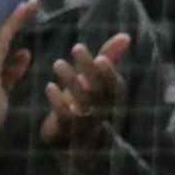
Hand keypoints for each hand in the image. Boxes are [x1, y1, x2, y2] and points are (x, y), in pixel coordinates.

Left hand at [38, 32, 131, 156]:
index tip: (100, 57)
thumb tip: (125, 36)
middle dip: (89, 68)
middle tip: (77, 47)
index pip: (116, 87)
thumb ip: (110, 57)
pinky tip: (49, 86)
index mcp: (111, 98)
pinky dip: (57, 101)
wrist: (70, 138)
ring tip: (58, 63)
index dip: (110, 73)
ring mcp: (85, 121)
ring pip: (82, 102)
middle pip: (99, 91)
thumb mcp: (97, 78)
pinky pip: (64, 116)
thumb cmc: (85, 100)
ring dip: (70, 81)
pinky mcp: (67, 129)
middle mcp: (101, 111)